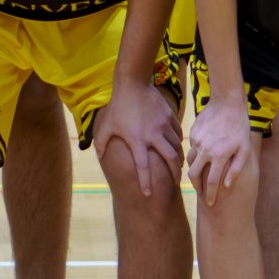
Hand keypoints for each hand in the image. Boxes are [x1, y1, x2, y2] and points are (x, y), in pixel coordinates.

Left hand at [94, 77, 182, 196]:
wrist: (133, 83)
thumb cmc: (118, 106)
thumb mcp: (106, 126)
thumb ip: (101, 143)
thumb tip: (98, 157)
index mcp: (137, 140)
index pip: (143, 166)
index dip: (146, 182)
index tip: (148, 194)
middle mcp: (153, 135)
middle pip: (171, 159)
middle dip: (176, 173)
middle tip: (177, 183)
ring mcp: (163, 125)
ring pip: (178, 147)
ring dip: (180, 159)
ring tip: (179, 167)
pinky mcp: (170, 117)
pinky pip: (179, 135)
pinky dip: (180, 144)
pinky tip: (178, 148)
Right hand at [186, 96, 252, 194]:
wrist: (227, 103)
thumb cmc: (239, 127)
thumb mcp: (244, 150)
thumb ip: (236, 169)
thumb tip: (227, 186)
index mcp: (219, 156)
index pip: (211, 182)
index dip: (210, 195)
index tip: (209, 204)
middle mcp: (205, 150)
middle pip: (194, 175)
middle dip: (196, 187)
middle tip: (200, 194)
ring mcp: (197, 141)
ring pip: (190, 161)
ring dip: (194, 171)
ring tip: (200, 176)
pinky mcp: (192, 133)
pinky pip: (191, 148)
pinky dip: (195, 155)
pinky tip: (202, 155)